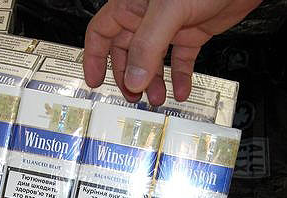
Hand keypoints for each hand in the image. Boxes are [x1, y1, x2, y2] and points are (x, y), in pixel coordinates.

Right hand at [83, 0, 261, 104]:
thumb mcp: (168, 10)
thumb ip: (148, 46)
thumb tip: (134, 79)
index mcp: (131, 4)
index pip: (101, 33)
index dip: (95, 58)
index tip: (95, 81)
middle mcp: (147, 16)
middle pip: (126, 52)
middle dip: (128, 77)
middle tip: (132, 96)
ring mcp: (170, 26)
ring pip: (153, 60)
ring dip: (154, 82)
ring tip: (156, 98)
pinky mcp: (192, 33)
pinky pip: (180, 61)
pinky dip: (180, 78)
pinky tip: (181, 91)